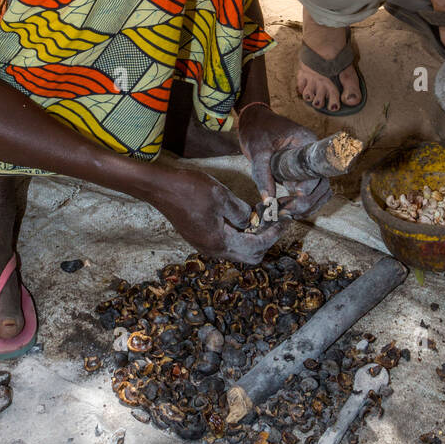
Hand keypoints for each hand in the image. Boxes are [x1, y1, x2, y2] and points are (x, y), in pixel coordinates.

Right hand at [148, 163, 282, 265]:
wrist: (159, 188)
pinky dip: (241, 232)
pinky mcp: (202, 237)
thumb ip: (241, 211)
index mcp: (219, 242)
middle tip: (274, 220)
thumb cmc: (188, 189)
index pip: (257, 247)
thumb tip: (252, 220)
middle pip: (250, 256)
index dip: (274, 234)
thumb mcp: (221, 196)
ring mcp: (206, 245)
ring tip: (262, 215)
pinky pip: (228, 241)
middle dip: (266, 239)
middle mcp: (213, 249)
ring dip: (253, 236)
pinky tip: (244, 215)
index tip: (285, 220)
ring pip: (239, 249)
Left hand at [237, 103, 332, 218]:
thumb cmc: (257, 129)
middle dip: (307, 202)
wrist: (254, 121)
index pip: (317, 170)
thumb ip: (262, 174)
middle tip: (287, 210)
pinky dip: (304, 204)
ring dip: (307, 206)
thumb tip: (268, 201)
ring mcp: (308, 165)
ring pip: (320, 192)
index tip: (296, 194)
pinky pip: (311, 192)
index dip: (310, 186)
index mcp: (307, 143)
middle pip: (322, 185)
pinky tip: (288, 209)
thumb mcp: (257, 150)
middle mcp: (312, 156)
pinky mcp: (302, 173)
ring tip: (286, 212)